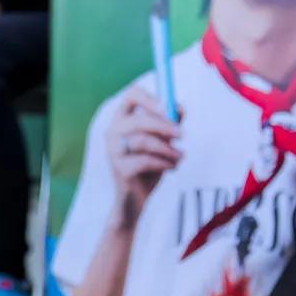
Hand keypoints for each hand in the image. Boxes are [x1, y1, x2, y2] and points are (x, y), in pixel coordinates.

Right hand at [105, 86, 181, 223]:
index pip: (131, 96)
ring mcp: (113, 152)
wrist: (135, 199)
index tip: (167, 107)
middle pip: (138, 119)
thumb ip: (171, 123)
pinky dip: (164, 163)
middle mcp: (113, 133)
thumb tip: (179, 108)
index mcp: (122, 120)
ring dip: (168, 148)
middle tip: (182, 134)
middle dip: (164, 126)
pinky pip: (146, 161)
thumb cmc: (149, 166)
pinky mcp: (120, 170)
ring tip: (180, 156)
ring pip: (143, 141)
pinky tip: (172, 167)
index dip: (149, 97)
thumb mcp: (162, 142)